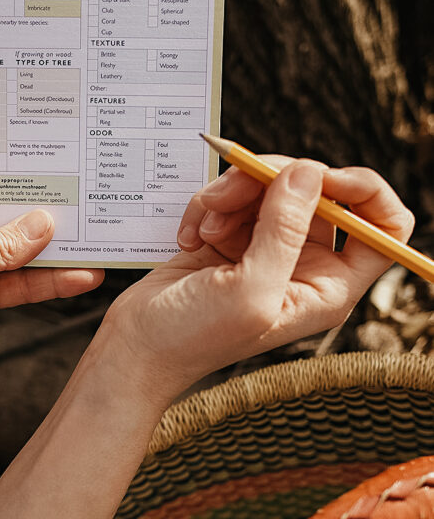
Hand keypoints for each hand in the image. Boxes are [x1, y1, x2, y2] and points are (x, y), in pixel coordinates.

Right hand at [103, 158, 413, 406]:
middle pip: (320, 191)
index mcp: (328, 286)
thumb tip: (310, 171)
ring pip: (272, 185)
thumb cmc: (194, 338)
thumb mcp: (250, 289)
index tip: (322, 177)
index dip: (364, 192)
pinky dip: (209, 205)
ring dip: (232, 193)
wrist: (135, 347)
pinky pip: (234, 195)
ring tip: (203, 224)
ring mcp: (268, 247)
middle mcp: (305, 263)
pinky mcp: (232, 236)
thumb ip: (284, 230)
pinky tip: (189, 236)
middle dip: (274, 181)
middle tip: (231, 192)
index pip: (384, 227)